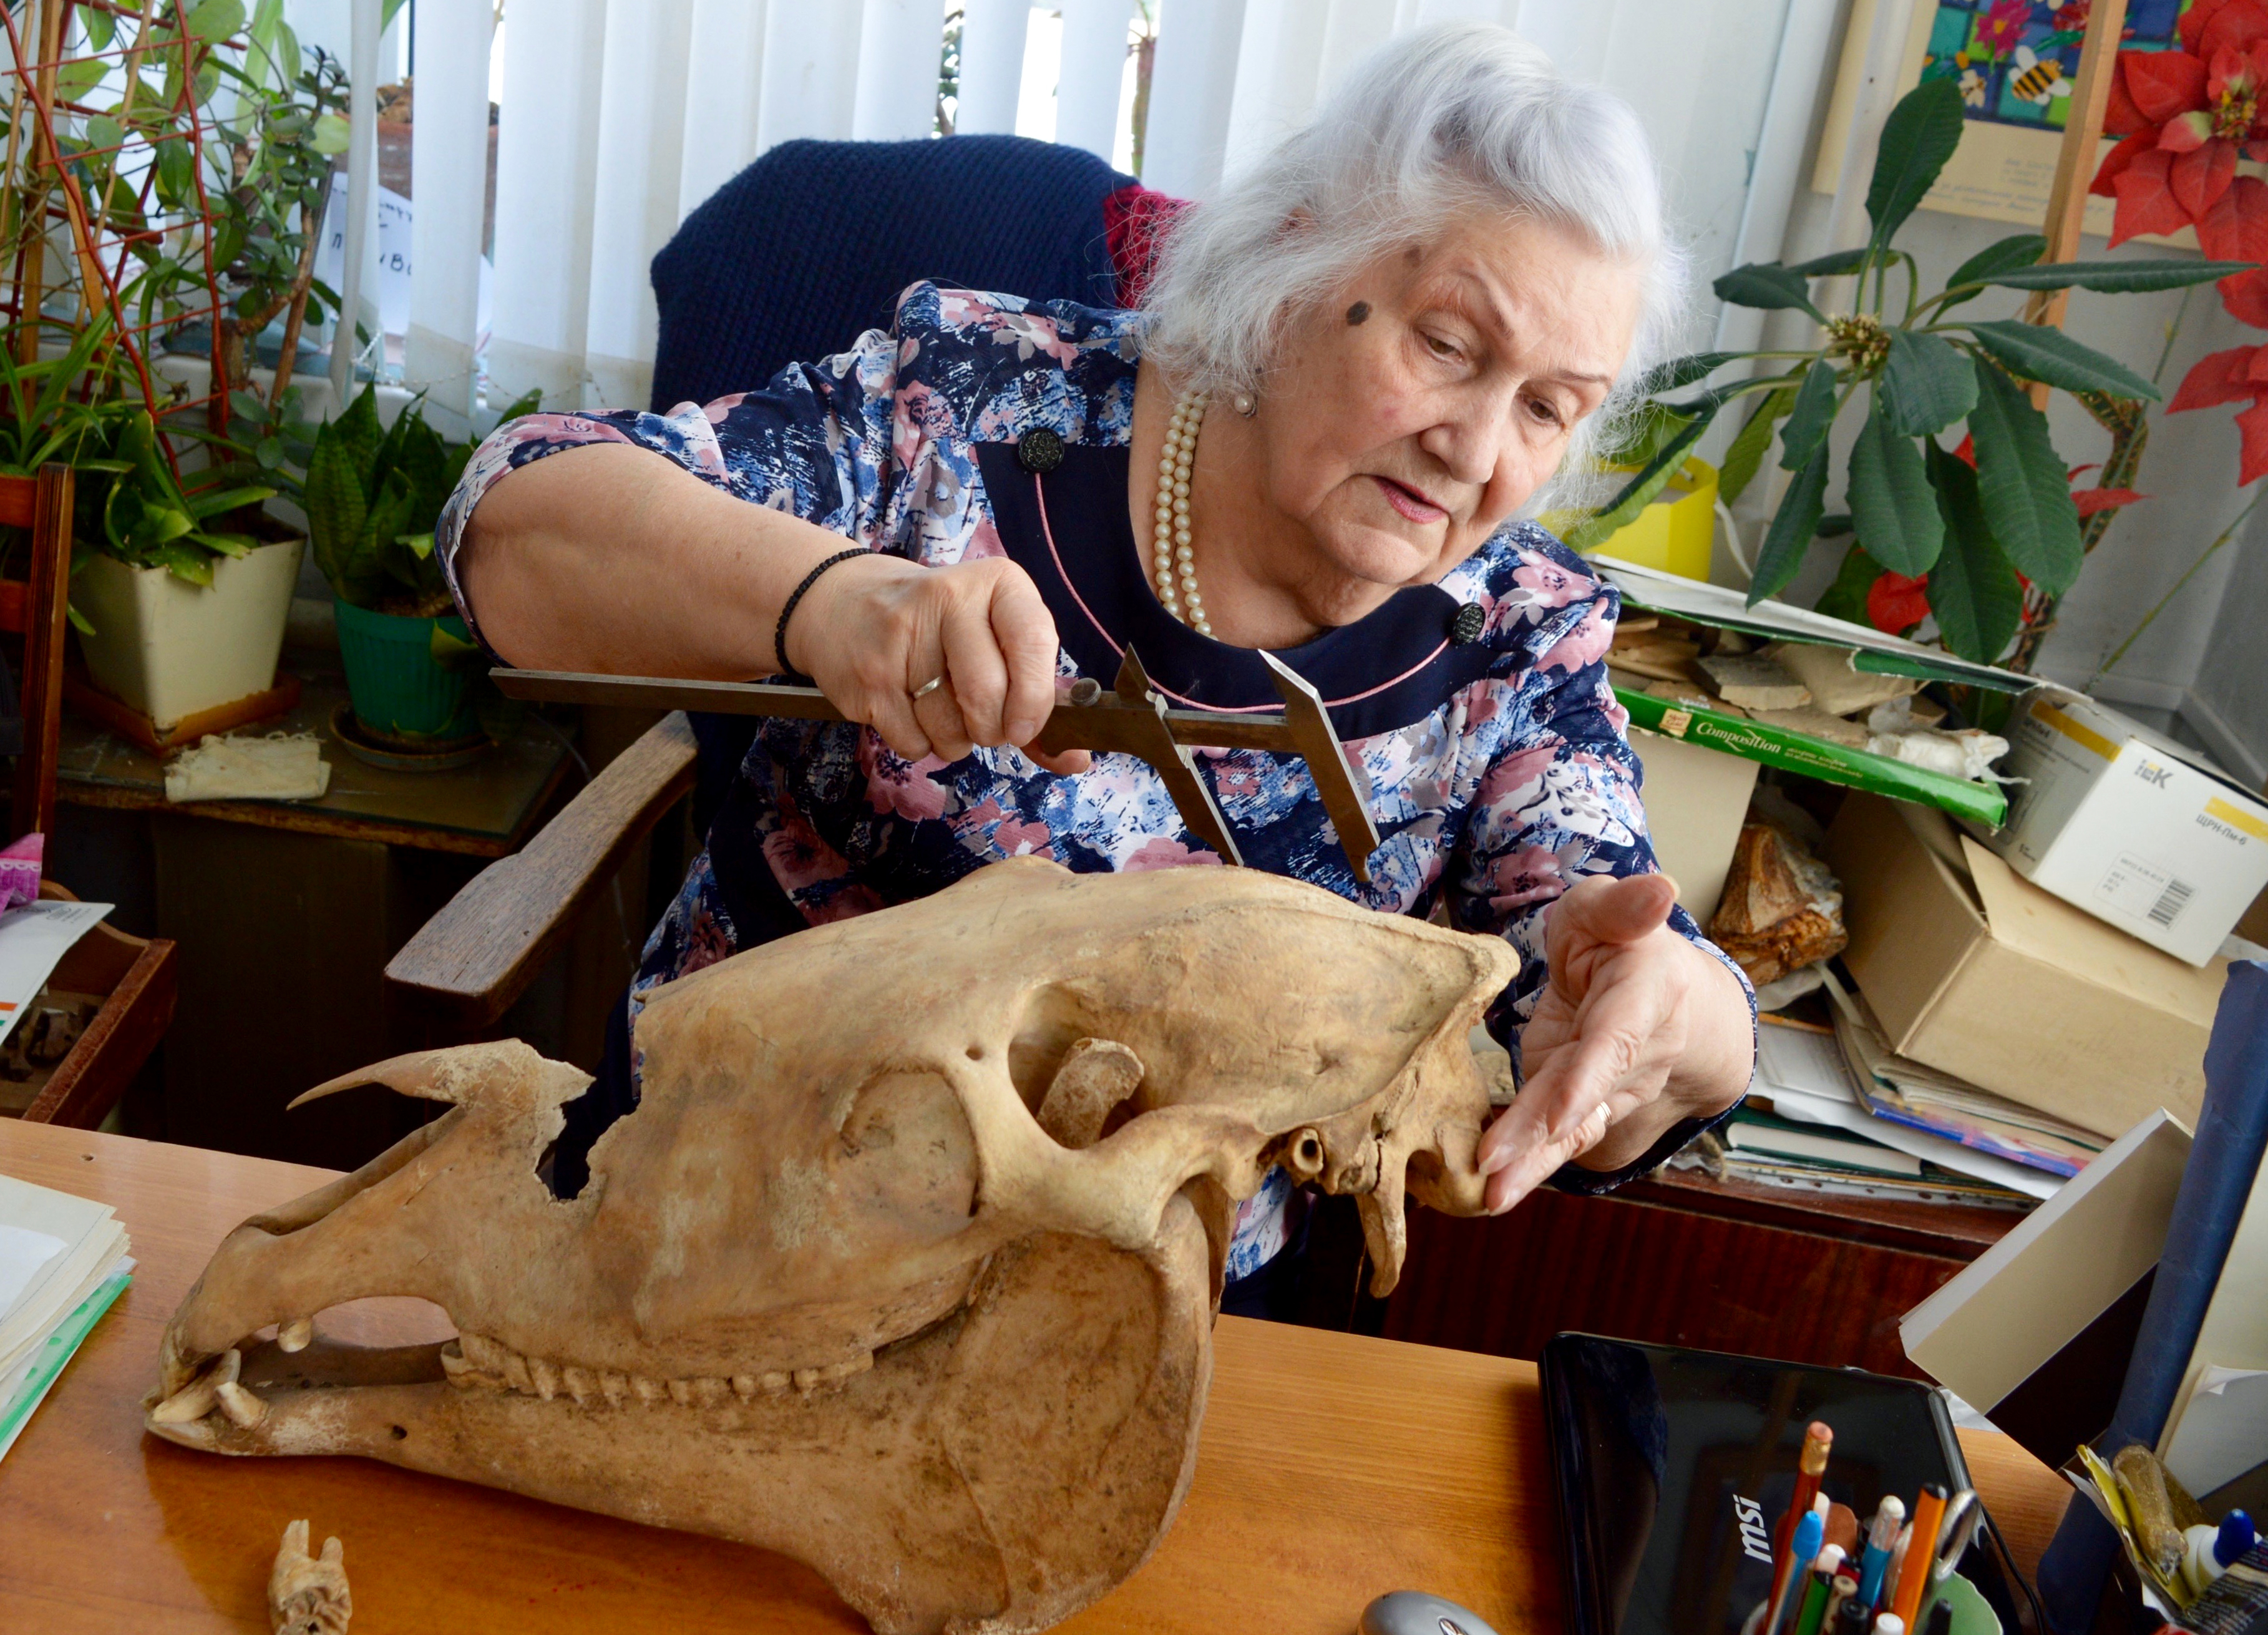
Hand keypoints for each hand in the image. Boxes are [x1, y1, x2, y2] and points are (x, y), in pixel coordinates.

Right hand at [785, 553, 1089, 773]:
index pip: (1033, 641)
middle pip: (988, 694)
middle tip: (985, 722)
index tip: (1027, 727)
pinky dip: (922, 745)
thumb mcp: (996, 636)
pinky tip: (913, 713)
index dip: (1036, 698)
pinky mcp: (866, 678)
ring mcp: (899, 638)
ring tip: (945, 711)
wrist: (842, 604)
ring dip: (957, 740)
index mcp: (996, 583)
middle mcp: (947, 598)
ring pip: (950, 727)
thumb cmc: (941, 627)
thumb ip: (1039, 697)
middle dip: (994, 729)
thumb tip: (1077, 760)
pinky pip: (914, 743)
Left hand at [1475, 873, 1752, 1214]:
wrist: (1655, 992)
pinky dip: (1527, 1167)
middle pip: (1584, 1097)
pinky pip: (1556, 1141)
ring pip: (1571, 1130)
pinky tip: (1494, 1192)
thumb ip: (1624, 905)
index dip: (1589, 1078)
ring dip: (1531, 1165)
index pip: (1616, 1041)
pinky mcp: (1579, 1106)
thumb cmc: (1620, 940)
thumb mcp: (1610, 908)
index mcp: (1645, 997)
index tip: (1563, 1111)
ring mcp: (1608, 1089)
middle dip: (1539, 1134)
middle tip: (1495, 1166)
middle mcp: (1634, 1055)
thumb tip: (1663, 887)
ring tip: (1492, 1196)